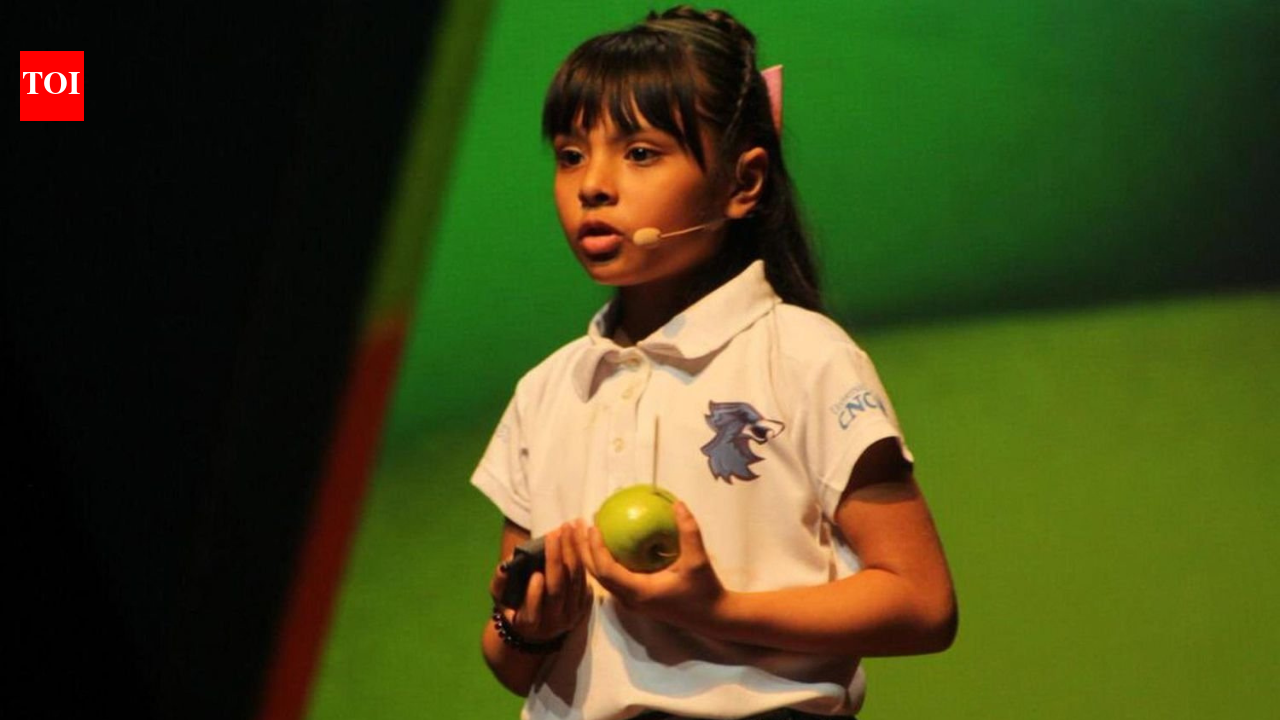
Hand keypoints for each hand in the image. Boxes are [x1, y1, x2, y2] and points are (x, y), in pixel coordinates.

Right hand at [489, 522, 592, 642]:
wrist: (537, 624)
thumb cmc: (513, 604)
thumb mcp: (501, 595)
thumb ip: (500, 582)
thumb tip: (504, 566)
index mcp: (528, 624)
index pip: (533, 613)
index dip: (535, 595)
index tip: (536, 575)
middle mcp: (552, 624)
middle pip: (557, 591)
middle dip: (555, 561)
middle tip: (553, 535)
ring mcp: (570, 616)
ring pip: (574, 583)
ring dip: (571, 553)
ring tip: (567, 531)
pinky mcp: (583, 606)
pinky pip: (584, 579)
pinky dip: (581, 559)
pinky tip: (576, 539)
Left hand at [578, 502, 725, 627]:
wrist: (712, 618)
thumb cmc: (704, 590)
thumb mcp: (697, 560)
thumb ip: (688, 532)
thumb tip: (678, 504)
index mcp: (639, 592)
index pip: (607, 570)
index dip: (595, 549)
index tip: (592, 526)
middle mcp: (630, 599)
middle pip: (596, 574)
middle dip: (582, 550)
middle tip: (576, 525)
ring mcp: (631, 601)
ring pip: (601, 578)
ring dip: (589, 555)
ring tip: (583, 532)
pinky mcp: (636, 598)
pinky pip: (611, 578)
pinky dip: (602, 561)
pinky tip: (604, 543)